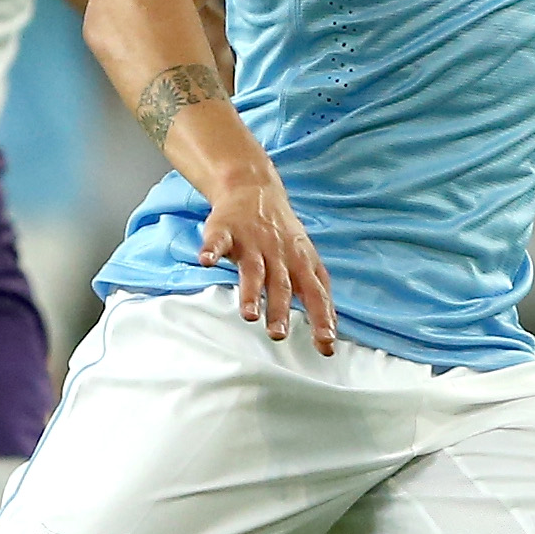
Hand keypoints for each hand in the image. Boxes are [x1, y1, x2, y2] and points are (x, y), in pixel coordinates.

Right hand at [197, 171, 336, 355]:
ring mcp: (252, 242)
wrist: (255, 190)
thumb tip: (329, 340)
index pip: (316, 294)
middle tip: (278, 334)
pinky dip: (211, 251)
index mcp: (301, 263)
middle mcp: (279, 254)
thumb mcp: (307, 261)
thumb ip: (317, 296)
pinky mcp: (226, 230)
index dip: (321, 318)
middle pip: (281, 285)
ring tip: (248, 314)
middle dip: (280, 310)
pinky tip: (205, 262)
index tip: (326, 344)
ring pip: (253, 270)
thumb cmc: (283, 236)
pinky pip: (218, 242)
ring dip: (250, 292)